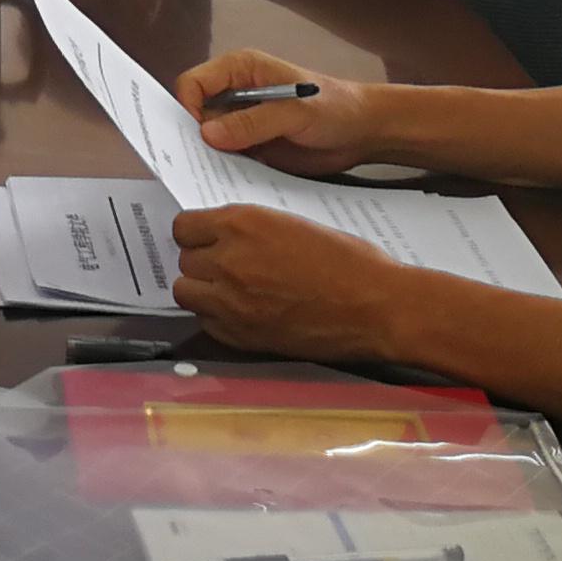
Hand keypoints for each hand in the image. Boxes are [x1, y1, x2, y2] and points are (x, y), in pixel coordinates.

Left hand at [171, 207, 413, 363]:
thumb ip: (253, 229)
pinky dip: (217, 318)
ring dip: (203, 290)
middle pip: (184, 259)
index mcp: (243, 224)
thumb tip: (228, 235)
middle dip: (203, 261)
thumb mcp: (294, 224)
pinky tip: (243, 314)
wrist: (377, 307)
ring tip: (230, 290)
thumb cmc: (350, 261)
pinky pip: (207, 323)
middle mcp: (228, 260)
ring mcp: (231, 302)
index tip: (210, 239)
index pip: (184, 226)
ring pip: (186, 292)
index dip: (197, 233)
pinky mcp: (242, 336)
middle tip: (228, 266)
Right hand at [172, 46, 383, 175]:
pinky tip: (234, 181)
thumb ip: (252, 122)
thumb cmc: (336, 108)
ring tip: (220, 176)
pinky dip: (227, 170)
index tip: (199, 137)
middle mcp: (235, 94)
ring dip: (211, 157)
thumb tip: (208, 134)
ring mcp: (242, 122)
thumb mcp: (295, 113)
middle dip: (196, 137)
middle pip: (196, 113)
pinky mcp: (251, 146)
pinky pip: (227, 158)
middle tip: (203, 163)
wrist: (364, 132)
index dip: (188, 109)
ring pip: (208, 140)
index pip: (193, 84)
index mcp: (240, 70)